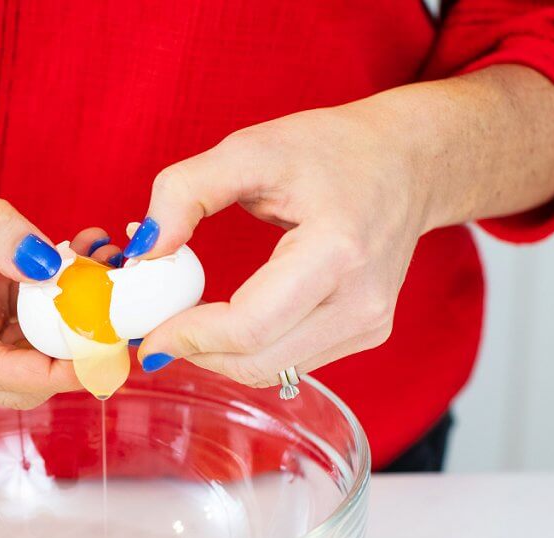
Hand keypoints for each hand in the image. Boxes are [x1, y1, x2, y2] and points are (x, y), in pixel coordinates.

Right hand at [0, 125, 80, 407]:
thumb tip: (46, 266)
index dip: (53, 372)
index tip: (104, 354)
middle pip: (16, 380)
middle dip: (70, 355)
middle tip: (119, 315)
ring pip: (30, 356)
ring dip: (72, 325)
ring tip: (104, 265)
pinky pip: (30, 326)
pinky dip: (61, 301)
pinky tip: (83, 256)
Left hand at [126, 102, 433, 385]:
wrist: (410, 162)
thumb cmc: (333, 149)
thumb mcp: (250, 149)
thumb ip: (186, 190)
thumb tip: (144, 252)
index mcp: (338, 251)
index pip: (250, 325)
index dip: (190, 337)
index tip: (147, 336)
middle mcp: (362, 300)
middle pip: (257, 361)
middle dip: (196, 354)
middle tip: (154, 335)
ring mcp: (370, 323)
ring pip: (271, 371)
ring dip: (218, 357)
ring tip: (185, 324)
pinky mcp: (367, 333)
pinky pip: (290, 361)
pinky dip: (248, 351)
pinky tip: (225, 323)